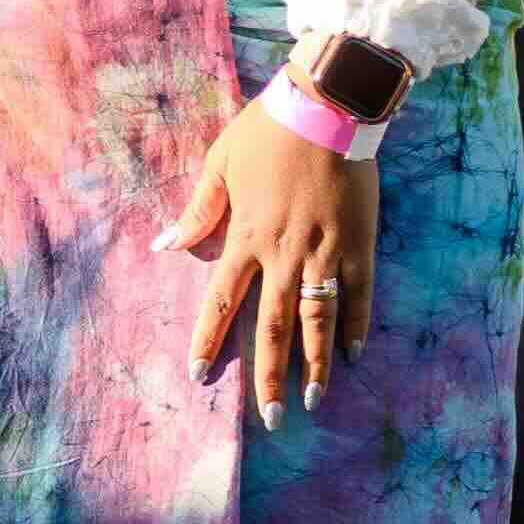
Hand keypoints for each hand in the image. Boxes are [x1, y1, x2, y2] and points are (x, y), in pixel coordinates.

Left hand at [168, 100, 375, 422]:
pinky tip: (354, 354)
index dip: (209, 339)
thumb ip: (197, 210)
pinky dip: (357, 324)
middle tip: (270, 418)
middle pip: (275, 326)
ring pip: (318, 319)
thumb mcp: (221, 163)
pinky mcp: (360, 242)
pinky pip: (359, 293)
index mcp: (246, 236)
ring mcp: (325, 251)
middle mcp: (284, 253)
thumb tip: (163, 245)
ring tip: (312, 400)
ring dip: (315, 363)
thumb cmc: (269, 129)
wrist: (329, 104)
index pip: (222, 300)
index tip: (198, 374)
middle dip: (270, 375)